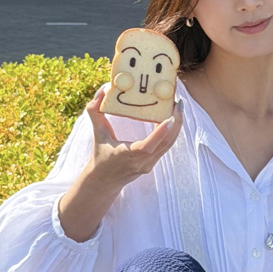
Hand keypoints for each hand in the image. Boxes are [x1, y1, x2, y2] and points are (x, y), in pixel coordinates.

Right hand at [57, 83, 182, 240]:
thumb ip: (95, 113)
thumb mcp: (97, 134)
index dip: (160, 133)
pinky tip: (172, 117)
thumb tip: (103, 90)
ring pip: (169, 144)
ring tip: (177, 106)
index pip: (147, 147)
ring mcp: (149, 164)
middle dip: (175, 123)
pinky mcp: (153, 163)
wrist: (104, 181)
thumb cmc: (100, 155)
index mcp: (126, 156)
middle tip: (177, 103)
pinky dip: (171, 131)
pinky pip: (166, 146)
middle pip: (165, 144)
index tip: (170, 118)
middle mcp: (141, 162)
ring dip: (176, 125)